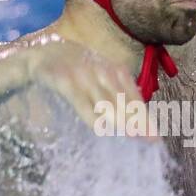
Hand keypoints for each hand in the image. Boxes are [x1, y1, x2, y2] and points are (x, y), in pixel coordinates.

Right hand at [26, 37, 149, 136]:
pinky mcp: (66, 81)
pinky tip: (102, 130)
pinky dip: (92, 117)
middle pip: (124, 101)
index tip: (155, 137)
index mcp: (114, 69)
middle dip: (138, 122)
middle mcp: (102, 70)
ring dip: (121, 121)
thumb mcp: (98, 76)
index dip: (145, 117)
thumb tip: (135, 119)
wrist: (40, 54)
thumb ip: (114, 93)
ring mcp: (84, 75)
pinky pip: (82, 102)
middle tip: (149, 141)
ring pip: (106, 102)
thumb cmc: (75, 70)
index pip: (134, 96)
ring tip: (133, 137)